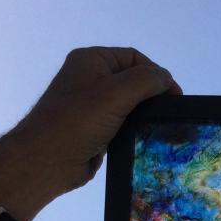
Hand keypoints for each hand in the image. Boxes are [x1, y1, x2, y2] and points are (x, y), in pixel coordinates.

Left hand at [0, 47, 180, 220]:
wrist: (46, 162)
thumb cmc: (77, 122)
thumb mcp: (114, 94)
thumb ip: (145, 81)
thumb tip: (165, 78)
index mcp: (91, 61)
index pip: (134, 58)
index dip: (156, 74)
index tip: (174, 97)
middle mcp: (90, 78)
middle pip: (132, 80)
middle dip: (151, 95)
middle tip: (169, 114)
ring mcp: (91, 105)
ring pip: (128, 104)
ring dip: (143, 114)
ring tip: (159, 127)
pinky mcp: (94, 128)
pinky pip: (121, 123)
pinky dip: (134, 128)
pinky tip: (144, 138)